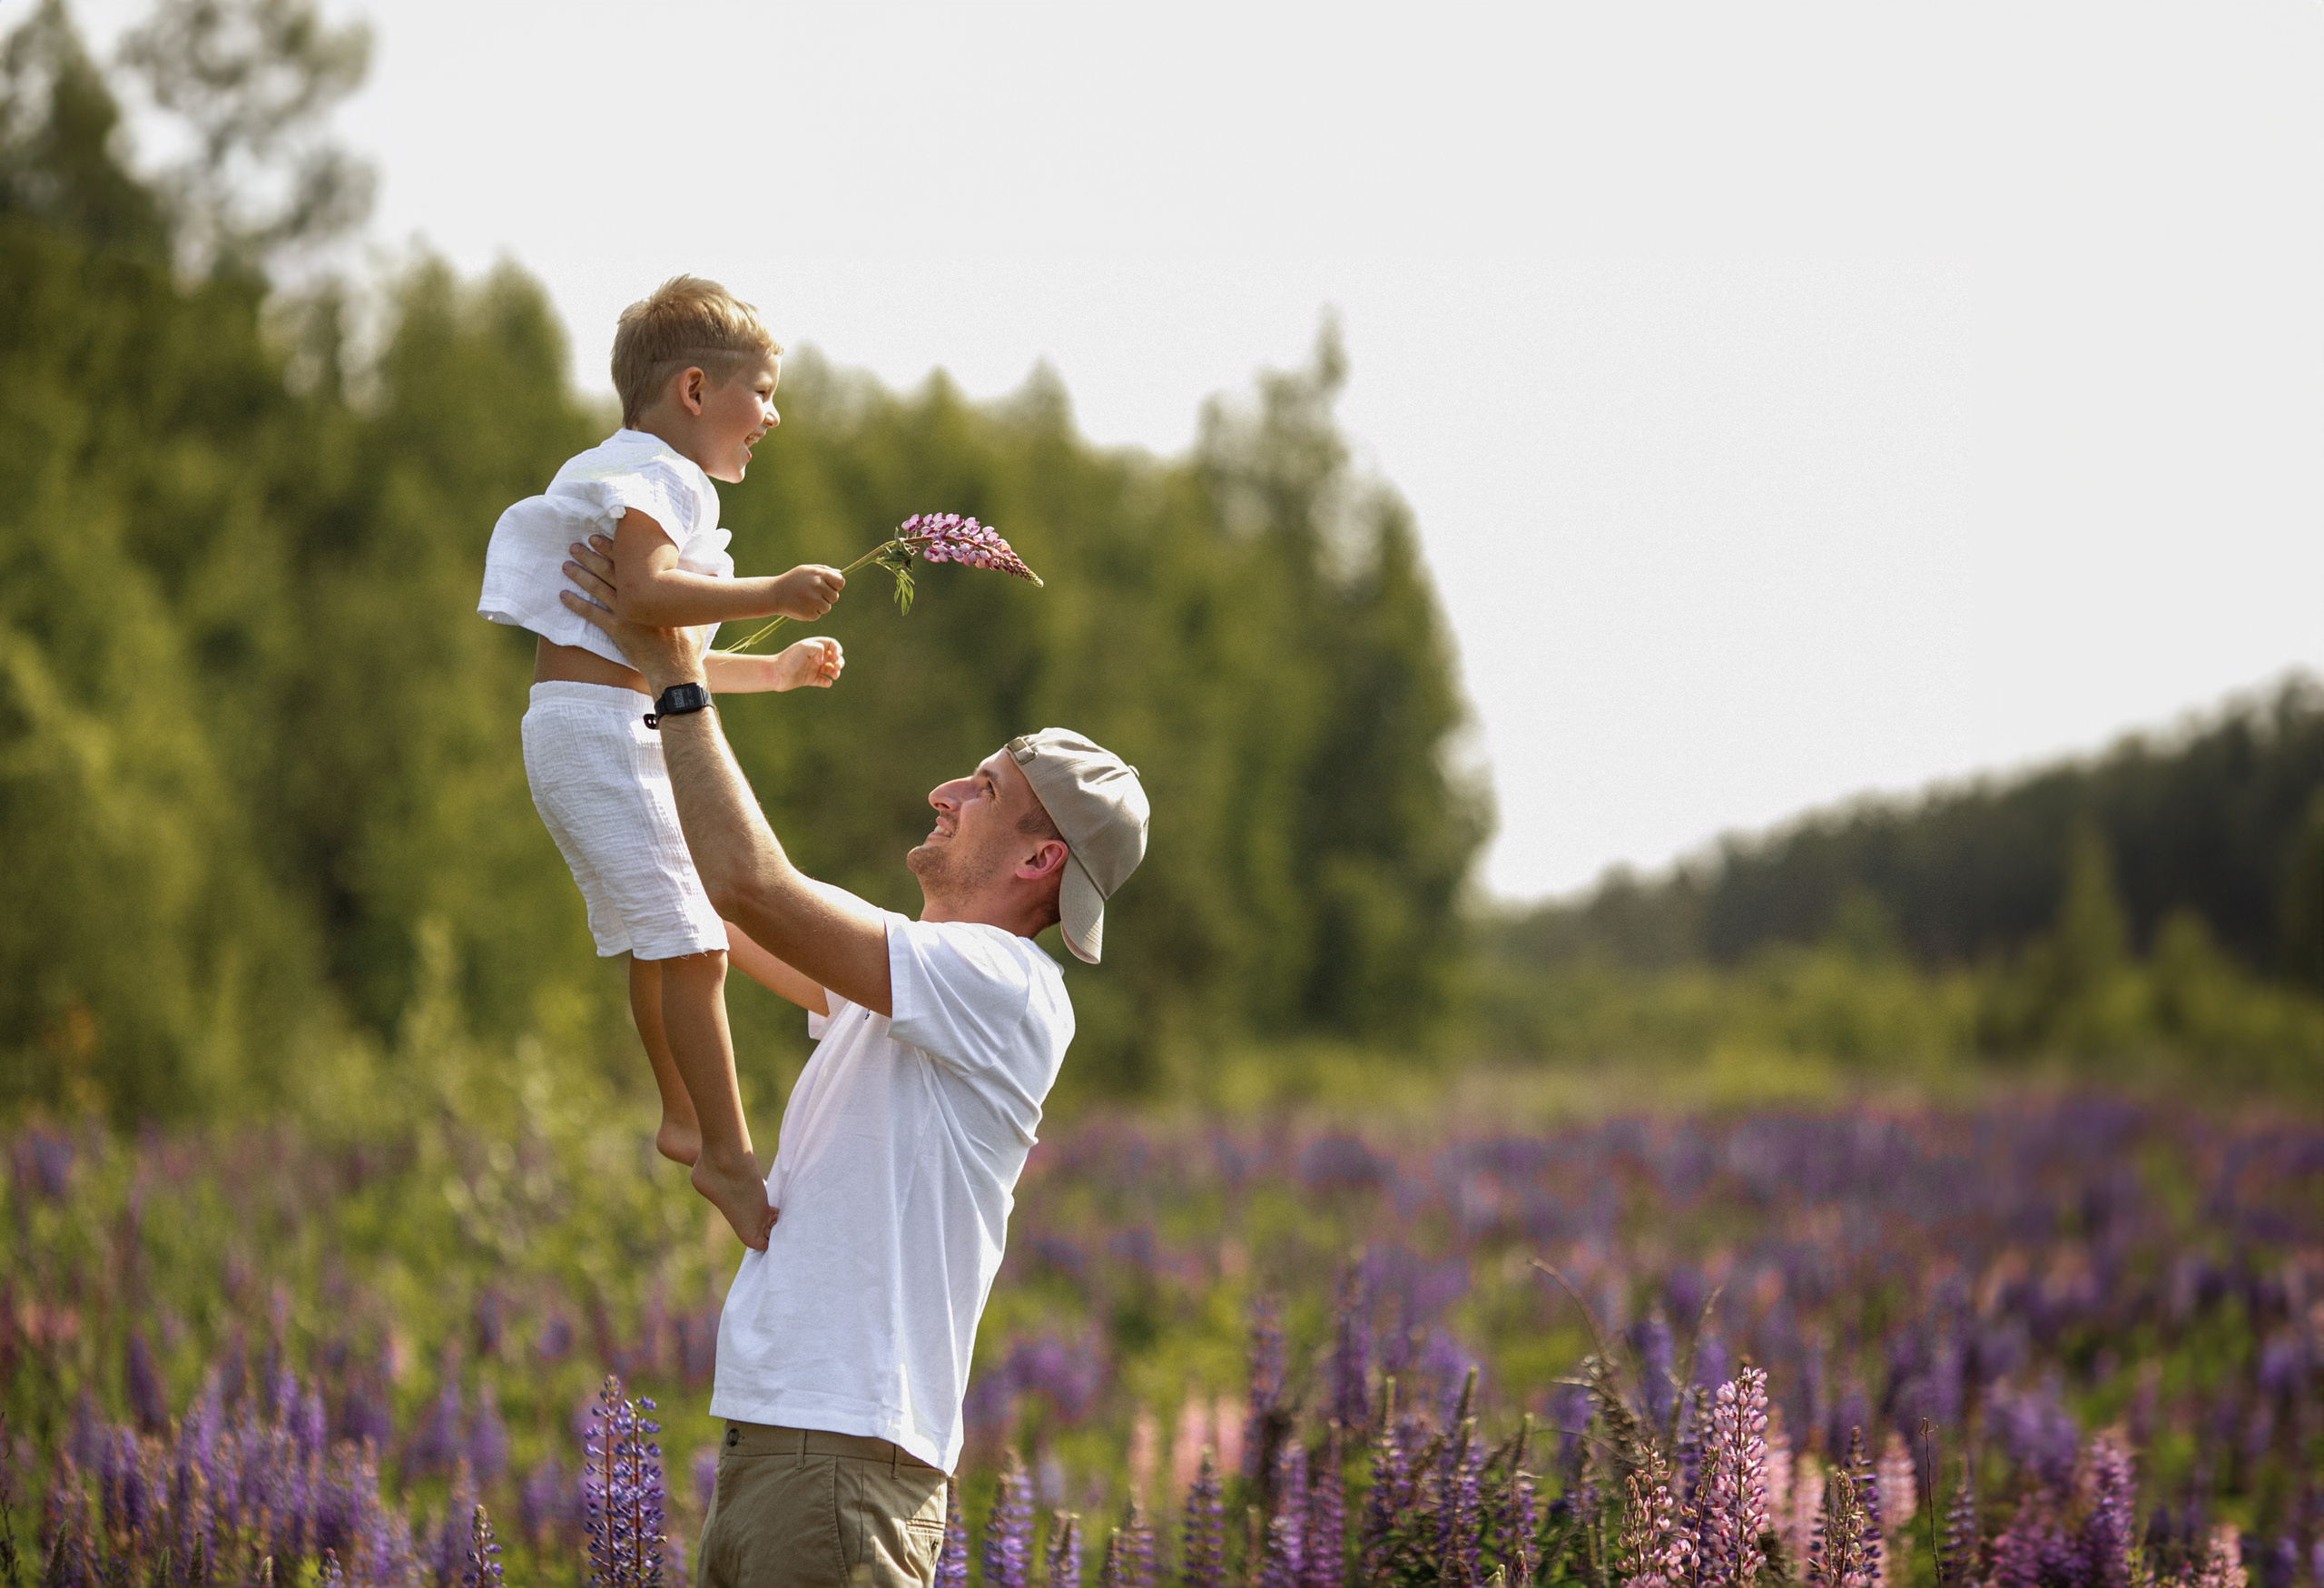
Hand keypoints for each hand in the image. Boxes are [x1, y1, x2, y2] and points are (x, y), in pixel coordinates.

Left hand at [561, 534, 707, 691]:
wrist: (677, 669)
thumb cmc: (689, 643)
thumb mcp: (701, 614)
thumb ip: (704, 590)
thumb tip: (720, 573)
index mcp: (656, 590)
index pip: (630, 563)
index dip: (613, 549)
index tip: (599, 537)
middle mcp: (638, 598)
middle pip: (610, 571)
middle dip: (591, 556)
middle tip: (576, 544)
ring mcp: (626, 614)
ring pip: (598, 589)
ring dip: (580, 575)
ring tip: (566, 564)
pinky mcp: (617, 631)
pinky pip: (592, 615)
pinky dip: (577, 604)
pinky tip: (563, 595)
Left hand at [767, 636, 844, 691]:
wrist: (776, 674)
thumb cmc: (789, 659)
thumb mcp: (805, 647)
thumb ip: (819, 648)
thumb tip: (824, 661)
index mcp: (814, 646)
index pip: (832, 644)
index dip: (837, 649)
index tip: (835, 656)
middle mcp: (814, 656)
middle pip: (834, 657)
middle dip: (839, 662)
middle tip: (836, 667)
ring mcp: (812, 668)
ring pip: (830, 670)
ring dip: (836, 672)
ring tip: (834, 676)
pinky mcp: (809, 679)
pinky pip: (822, 681)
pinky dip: (827, 682)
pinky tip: (826, 683)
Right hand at [768, 564, 845, 620]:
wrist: (773, 594)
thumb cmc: (791, 581)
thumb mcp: (805, 570)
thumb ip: (823, 570)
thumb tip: (840, 574)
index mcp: (818, 574)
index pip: (840, 582)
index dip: (836, 586)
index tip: (828, 587)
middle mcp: (817, 586)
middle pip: (835, 596)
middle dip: (826, 597)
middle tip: (811, 594)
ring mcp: (814, 600)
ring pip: (827, 607)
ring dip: (819, 606)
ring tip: (805, 600)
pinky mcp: (810, 613)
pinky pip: (818, 614)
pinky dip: (811, 613)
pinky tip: (801, 606)